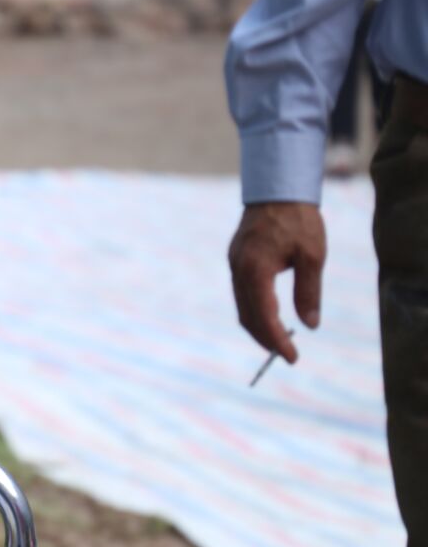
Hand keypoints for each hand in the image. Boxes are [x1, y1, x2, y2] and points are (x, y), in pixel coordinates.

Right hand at [227, 201, 325, 362]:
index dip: (277, 340)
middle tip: (288, 353)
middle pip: (247, 316)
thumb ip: (308, 292)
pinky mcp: (236, 258)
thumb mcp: (312, 257)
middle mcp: (239, 269)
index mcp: (256, 270)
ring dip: (258, 325)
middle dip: (266, 338)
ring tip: (279, 338)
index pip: (264, 316)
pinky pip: (240, 292)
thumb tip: (310, 325)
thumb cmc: (298, 221)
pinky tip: (269, 313)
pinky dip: (253, 309)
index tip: (293, 357)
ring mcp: (234, 263)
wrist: (277, 189)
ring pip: (241, 305)